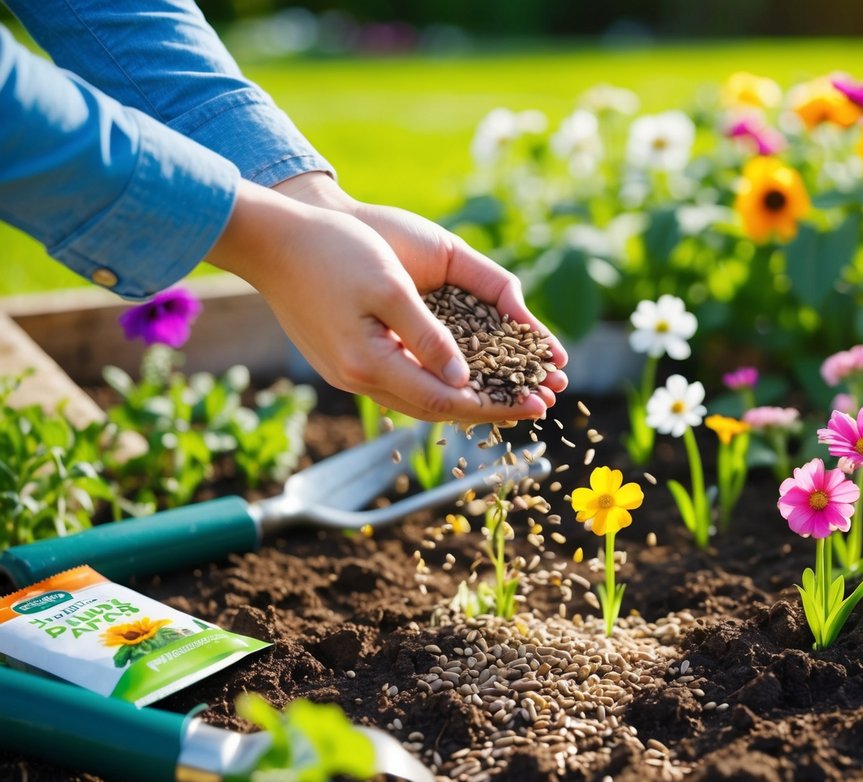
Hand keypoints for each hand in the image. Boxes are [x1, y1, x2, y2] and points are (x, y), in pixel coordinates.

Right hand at [205, 181, 558, 423]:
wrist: (271, 239)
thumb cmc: (332, 250)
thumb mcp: (389, 286)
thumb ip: (427, 337)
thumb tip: (464, 380)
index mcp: (371, 364)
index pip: (447, 400)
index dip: (496, 404)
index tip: (537, 405)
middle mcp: (360, 378)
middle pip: (438, 407)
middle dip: (492, 406)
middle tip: (539, 404)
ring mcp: (349, 373)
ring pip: (421, 399)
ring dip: (468, 398)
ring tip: (510, 395)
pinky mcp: (346, 360)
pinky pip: (404, 382)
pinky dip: (439, 384)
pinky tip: (460, 378)